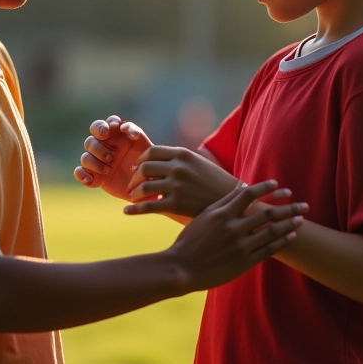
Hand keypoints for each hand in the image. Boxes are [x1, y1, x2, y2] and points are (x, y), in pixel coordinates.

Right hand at [74, 115, 153, 199]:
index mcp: (117, 135)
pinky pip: (79, 172)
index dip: (106, 124)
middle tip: (111, 156)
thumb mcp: (147, 149)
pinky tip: (92, 180)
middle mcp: (105, 146)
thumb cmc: (148, 164)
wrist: (147, 187)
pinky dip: (82, 175)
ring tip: (108, 170)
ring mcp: (97, 161)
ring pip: (85, 156)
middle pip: (91, 139)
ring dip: (95, 162)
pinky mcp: (93, 175)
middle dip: (98, 146)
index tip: (114, 128)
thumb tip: (128, 130)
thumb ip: (138, 136)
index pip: (107, 123)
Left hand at [123, 145, 291, 217]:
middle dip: (134, 177)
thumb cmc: (215, 183)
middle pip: (143, 168)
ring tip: (133, 198)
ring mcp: (176, 185)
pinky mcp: (176, 204)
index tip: (138, 169)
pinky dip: (134, 209)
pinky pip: (148, 206)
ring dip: (134, 193)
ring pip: (143, 187)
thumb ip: (179, 161)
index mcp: (182, 154)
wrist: (235, 203)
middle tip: (132, 185)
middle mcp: (178, 167)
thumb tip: (158, 162)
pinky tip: (127, 211)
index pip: (151, 152)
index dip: (140, 161)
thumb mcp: (198, 164)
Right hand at [169, 180, 305, 292]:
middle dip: (288, 207)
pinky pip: (267, 250)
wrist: (181, 268)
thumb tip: (241, 186)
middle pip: (267, 213)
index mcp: (222, 214)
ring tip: (301, 219)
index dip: (266, 188)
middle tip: (303, 204)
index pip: (249, 195)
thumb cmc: (189, 240)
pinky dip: (281, 242)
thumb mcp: (204, 216)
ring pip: (271, 231)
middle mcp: (233, 228)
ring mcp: (239, 246)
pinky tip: (291, 236)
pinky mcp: (243, 262)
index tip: (279, 185)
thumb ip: (223, 201)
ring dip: (289, 224)